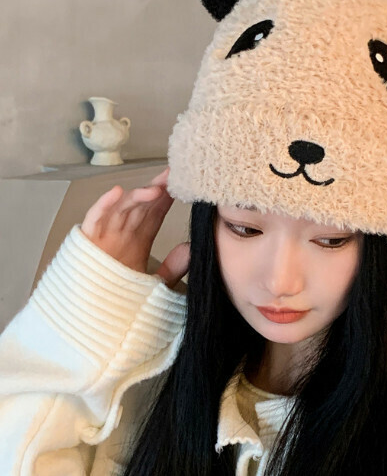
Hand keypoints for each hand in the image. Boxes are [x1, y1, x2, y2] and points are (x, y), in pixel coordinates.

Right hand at [81, 167, 189, 289]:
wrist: (90, 317)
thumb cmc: (118, 296)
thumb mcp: (153, 284)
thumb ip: (173, 268)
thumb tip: (191, 250)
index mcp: (138, 238)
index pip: (155, 212)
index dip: (169, 197)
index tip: (184, 182)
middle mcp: (122, 231)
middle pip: (142, 204)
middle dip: (158, 188)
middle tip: (174, 175)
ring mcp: (105, 233)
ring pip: (123, 207)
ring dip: (139, 196)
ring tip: (156, 189)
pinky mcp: (88, 240)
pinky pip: (95, 217)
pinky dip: (104, 204)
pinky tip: (117, 192)